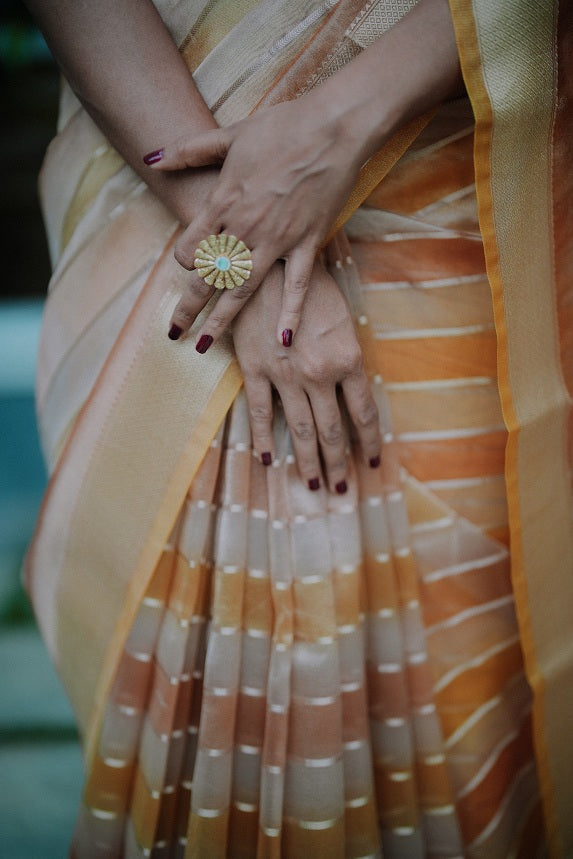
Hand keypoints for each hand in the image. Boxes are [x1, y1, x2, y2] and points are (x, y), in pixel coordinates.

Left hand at [148, 96, 365, 350]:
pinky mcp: (307, 244)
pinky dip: (290, 315)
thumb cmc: (282, 126)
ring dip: (221, 321)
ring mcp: (277, 240)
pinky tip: (283, 342)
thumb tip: (152, 158)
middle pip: (207, 278)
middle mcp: (245, 227)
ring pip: (241, 290)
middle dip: (188, 307)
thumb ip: (190, 150)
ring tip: (204, 347)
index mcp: (224, 201)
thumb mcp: (230, 134)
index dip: (182, 261)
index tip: (185, 267)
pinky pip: (296, 287)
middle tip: (174, 333)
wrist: (332, 127)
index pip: (190, 247)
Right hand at [232, 260, 380, 492]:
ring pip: (301, 428)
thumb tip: (354, 394)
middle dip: (339, 463)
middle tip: (343, 489)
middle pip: (332, 430)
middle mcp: (320, 373)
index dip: (369, 441)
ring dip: (308, 461)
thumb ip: (348, 360)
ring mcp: (286, 375)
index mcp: (348, 359)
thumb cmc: (313, 286)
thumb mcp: (344, 320)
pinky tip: (269, 460)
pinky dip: (264, 439)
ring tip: (315, 485)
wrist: (269, 263)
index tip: (372, 462)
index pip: (364, 413)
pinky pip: (262, 412)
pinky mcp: (256, 369)